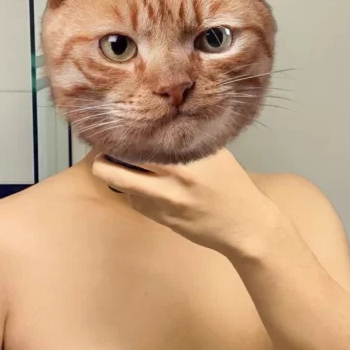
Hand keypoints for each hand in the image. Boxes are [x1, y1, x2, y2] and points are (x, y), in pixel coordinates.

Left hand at [92, 149, 286, 258]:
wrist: (246, 225)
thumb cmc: (233, 185)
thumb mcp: (215, 152)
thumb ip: (186, 139)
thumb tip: (157, 124)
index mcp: (185, 158)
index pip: (139, 143)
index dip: (121, 137)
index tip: (114, 130)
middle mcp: (171, 180)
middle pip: (116, 169)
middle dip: (103, 159)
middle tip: (104, 149)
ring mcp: (163, 203)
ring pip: (121, 186)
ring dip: (115, 174)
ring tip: (119, 163)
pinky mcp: (160, 219)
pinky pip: (135, 201)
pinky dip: (133, 190)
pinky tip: (145, 183)